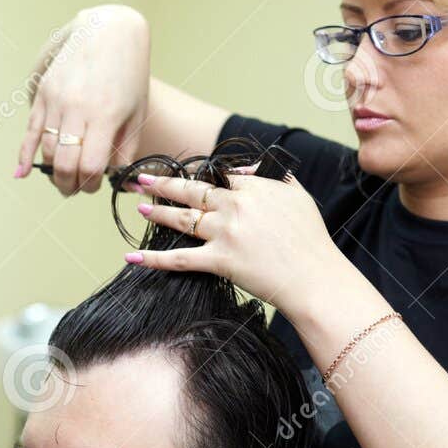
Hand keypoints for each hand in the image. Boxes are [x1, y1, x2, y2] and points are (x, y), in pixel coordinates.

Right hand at [15, 5, 149, 195]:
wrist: (108, 31)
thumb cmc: (128, 74)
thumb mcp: (137, 112)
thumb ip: (125, 148)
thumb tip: (111, 177)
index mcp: (105, 115)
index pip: (90, 167)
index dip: (91, 184)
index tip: (95, 184)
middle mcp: (78, 108)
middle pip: (65, 164)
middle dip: (69, 185)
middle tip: (75, 189)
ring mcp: (57, 100)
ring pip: (48, 151)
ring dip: (54, 172)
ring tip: (63, 177)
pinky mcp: (43, 93)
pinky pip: (30, 132)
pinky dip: (24, 156)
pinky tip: (22, 173)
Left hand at [122, 164, 349, 317]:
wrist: (315, 277)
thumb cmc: (310, 240)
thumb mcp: (297, 195)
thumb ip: (271, 176)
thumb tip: (244, 169)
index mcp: (254, 188)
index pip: (218, 175)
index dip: (198, 174)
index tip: (184, 174)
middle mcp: (236, 206)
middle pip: (192, 190)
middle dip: (164, 184)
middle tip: (143, 180)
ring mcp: (225, 233)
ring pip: (182, 220)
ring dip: (157, 213)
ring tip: (140, 207)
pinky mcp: (220, 260)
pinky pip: (179, 259)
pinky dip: (153, 259)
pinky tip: (132, 257)